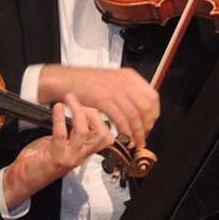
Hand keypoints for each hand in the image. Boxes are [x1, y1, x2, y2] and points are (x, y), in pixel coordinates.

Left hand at [2, 94, 115, 205]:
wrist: (22, 181)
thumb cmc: (37, 162)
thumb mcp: (57, 145)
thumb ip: (66, 133)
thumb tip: (68, 112)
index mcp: (82, 152)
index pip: (105, 137)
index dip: (100, 120)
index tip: (85, 106)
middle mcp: (80, 156)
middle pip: (101, 134)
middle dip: (93, 114)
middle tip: (77, 102)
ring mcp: (69, 157)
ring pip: (84, 132)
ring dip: (77, 111)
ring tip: (69, 99)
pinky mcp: (56, 158)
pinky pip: (61, 135)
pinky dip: (59, 118)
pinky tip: (57, 108)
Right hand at [37, 65, 158, 148]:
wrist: (65, 80)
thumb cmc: (84, 83)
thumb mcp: (110, 81)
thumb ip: (125, 92)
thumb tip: (138, 110)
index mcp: (128, 76)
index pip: (152, 97)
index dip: (153, 115)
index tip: (149, 125)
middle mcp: (125, 81)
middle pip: (146, 108)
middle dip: (146, 126)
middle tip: (142, 137)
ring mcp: (115, 89)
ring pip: (135, 116)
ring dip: (137, 133)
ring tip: (135, 143)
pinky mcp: (104, 99)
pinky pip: (121, 119)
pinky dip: (125, 132)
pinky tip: (124, 139)